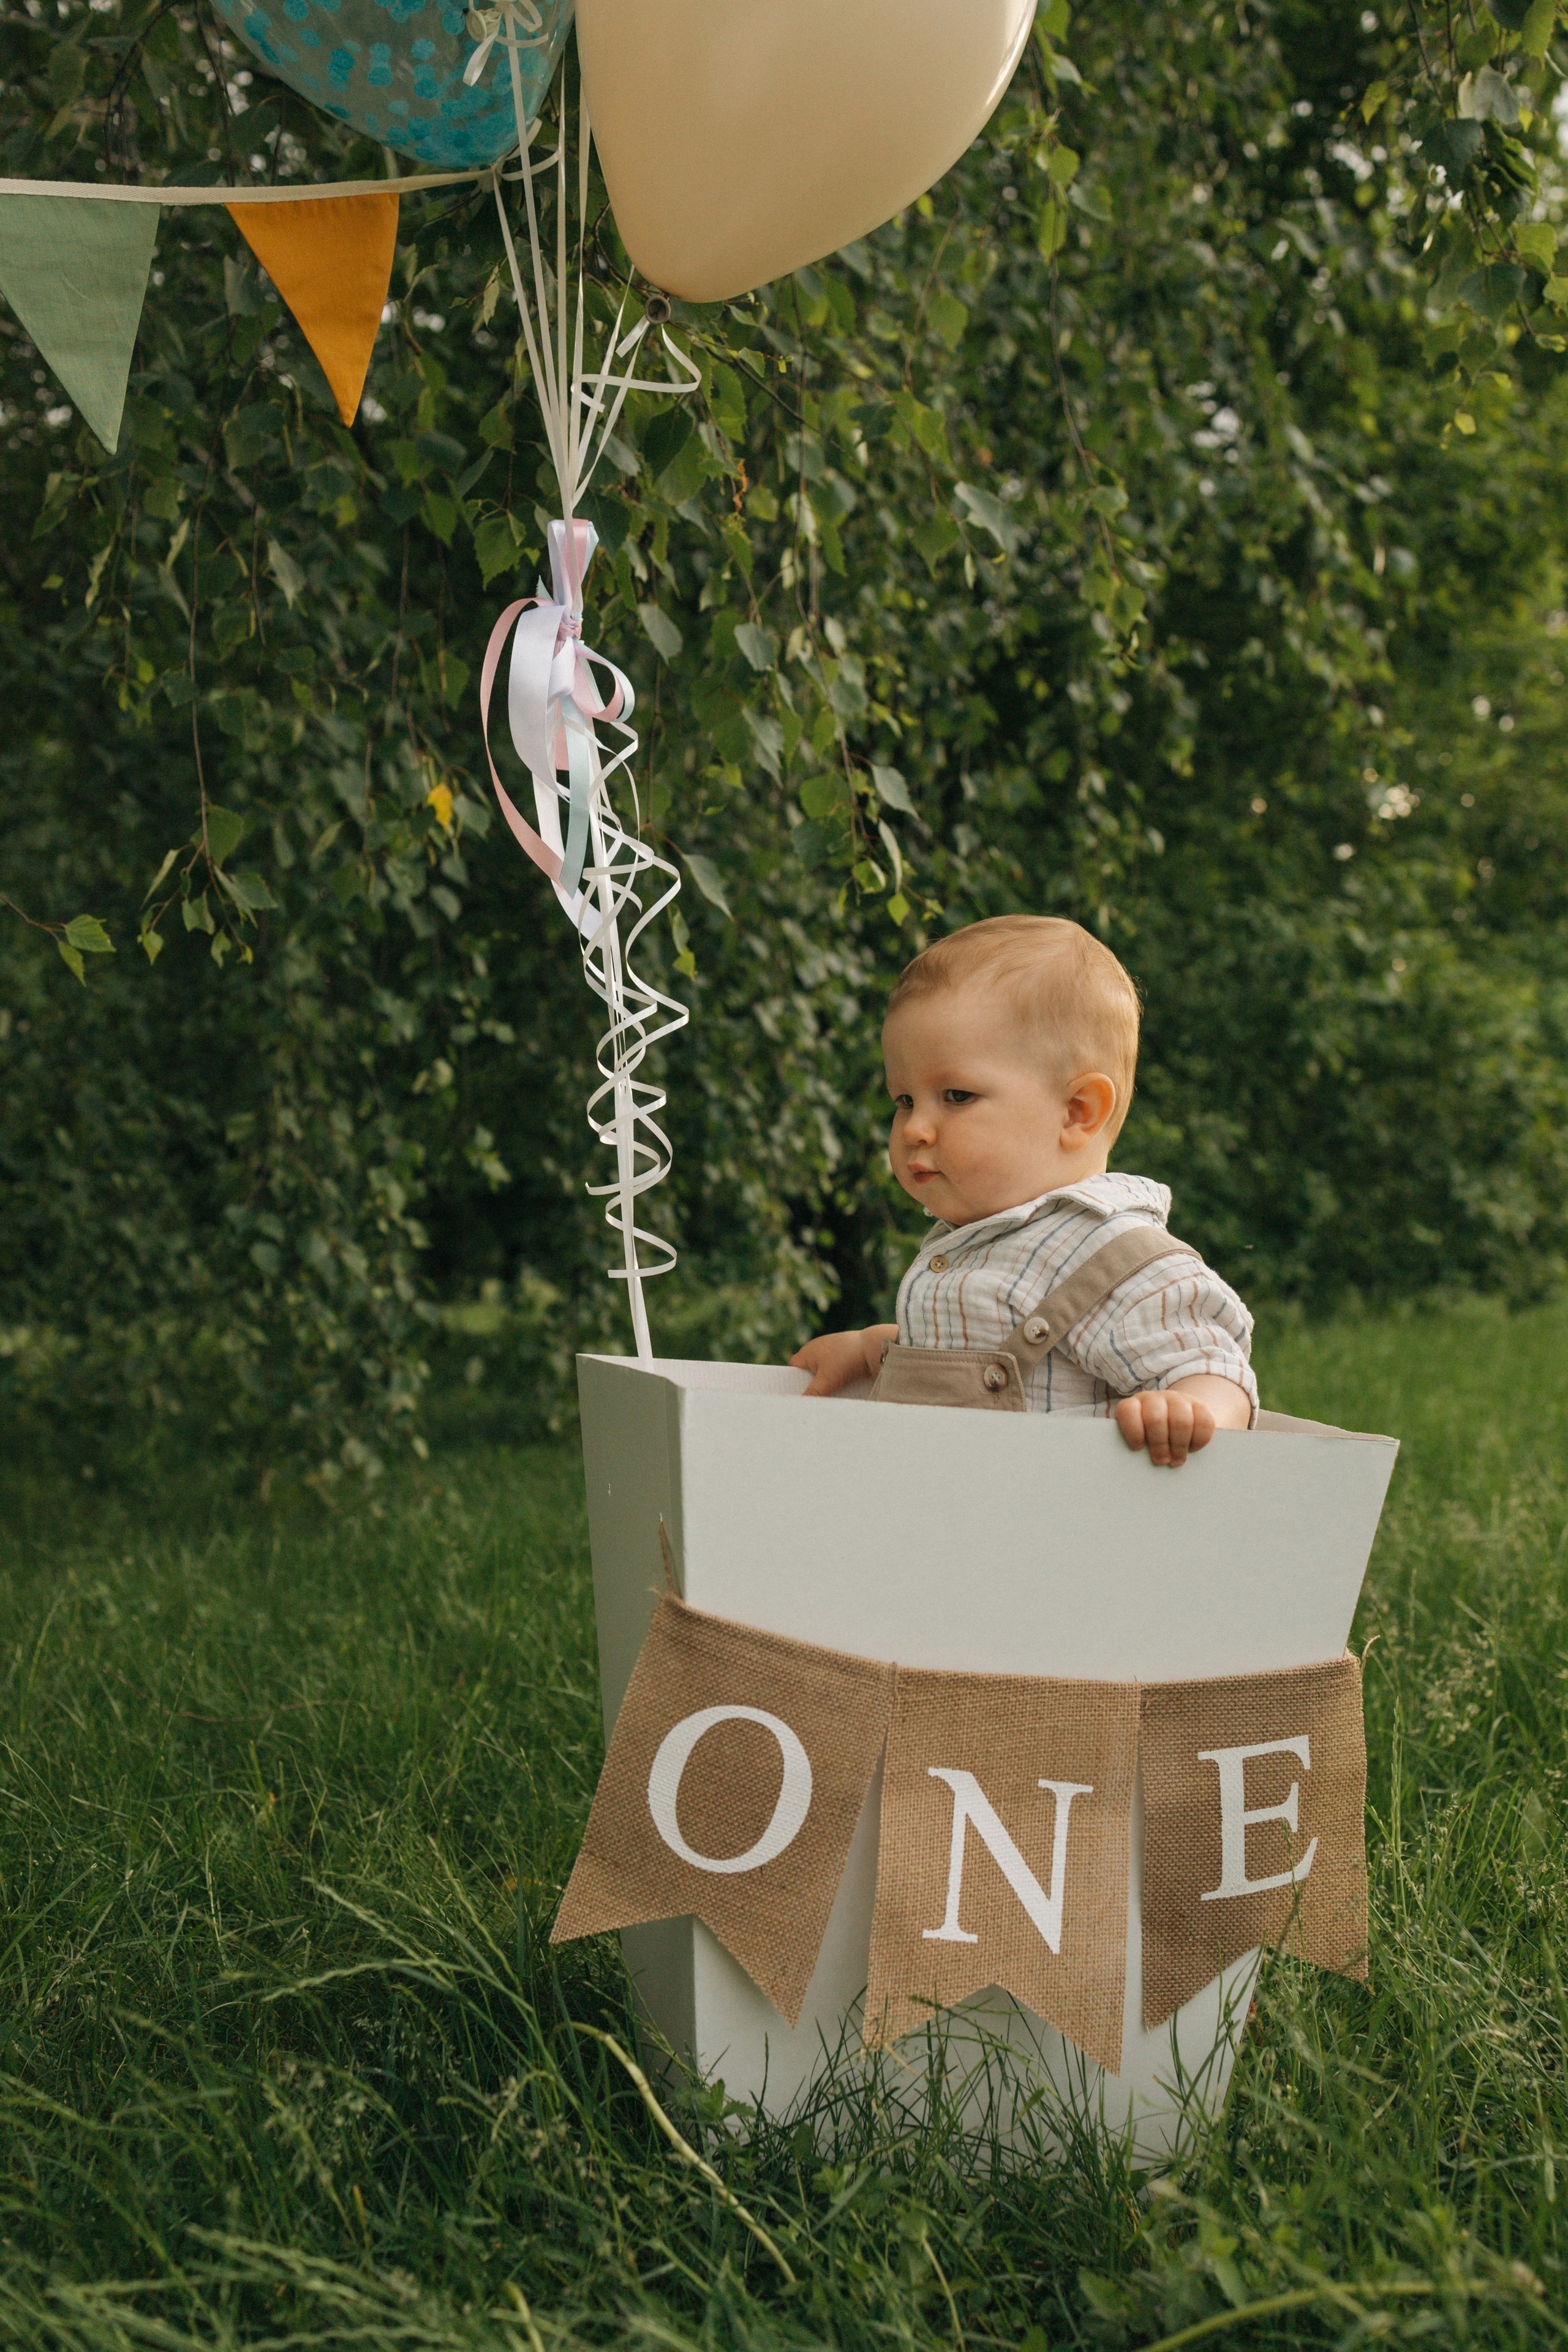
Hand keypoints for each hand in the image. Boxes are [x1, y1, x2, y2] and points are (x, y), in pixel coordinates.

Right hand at [789, 1325, 895, 1397]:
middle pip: (807, 1373)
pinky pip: (834, 1374)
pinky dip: (834, 1383)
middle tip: (806, 1404)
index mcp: (808, 1351)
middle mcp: (818, 1351)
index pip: (792, 1368)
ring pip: (822, 1375)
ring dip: (823, 1387)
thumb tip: (799, 1406)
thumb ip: (813, 1393)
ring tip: (822, 1402)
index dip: (790, 1382)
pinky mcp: (844, 1359)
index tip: (791, 1397)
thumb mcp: (827, 1379)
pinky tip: (837, 1394)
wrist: (874, 1348)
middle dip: (808, 1387)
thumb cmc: (847, 1359)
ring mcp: (832, 1354)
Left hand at [1114, 1375, 1251, 1465]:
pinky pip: (1204, 1422)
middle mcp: (1154, 1399)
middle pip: (1156, 1419)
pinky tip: (1192, 1449)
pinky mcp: (1200, 1406)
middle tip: (1161, 1461)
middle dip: (1159, 1444)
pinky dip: (1199, 1440)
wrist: (1177, 1421)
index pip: (1128, 1411)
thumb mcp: (1140, 1441)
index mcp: (1134, 1406)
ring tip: (1177, 1461)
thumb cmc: (1151, 1440)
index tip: (1138, 1448)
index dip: (1133, 1430)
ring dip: (1179, 1445)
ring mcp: (1178, 1399)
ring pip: (1181, 1421)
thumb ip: (1135, 1450)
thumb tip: (1135, 1471)